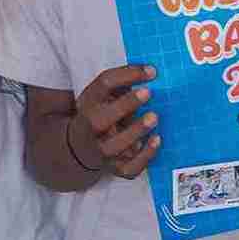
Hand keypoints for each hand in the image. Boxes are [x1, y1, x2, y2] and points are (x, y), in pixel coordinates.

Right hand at [72, 64, 158, 178]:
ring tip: (154, 116)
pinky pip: (129, 168)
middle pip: (100, 120)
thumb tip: (151, 72)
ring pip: (113, 147)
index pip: (103, 85)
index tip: (152, 71)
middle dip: (124, 105)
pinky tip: (157, 140)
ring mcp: (101, 150)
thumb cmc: (102, 113)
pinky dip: (144, 156)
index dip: (127, 75)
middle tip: (148, 92)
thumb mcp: (104, 95)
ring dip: (135, 131)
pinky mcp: (115, 167)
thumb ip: (122, 83)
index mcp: (88, 103)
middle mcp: (91, 128)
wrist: (81, 146)